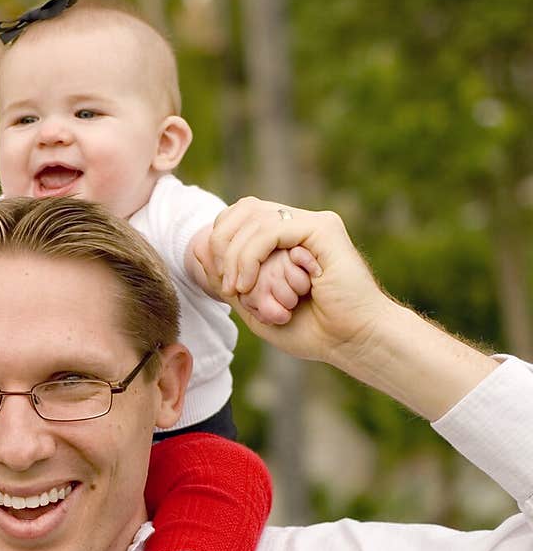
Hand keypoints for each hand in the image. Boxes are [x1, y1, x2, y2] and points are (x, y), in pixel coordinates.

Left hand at [191, 197, 389, 365]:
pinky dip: (251, 256)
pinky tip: (249, 284)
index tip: (221, 282)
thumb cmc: (313, 331)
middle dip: (222, 243)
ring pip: (254, 218)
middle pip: (244, 209)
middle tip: (226, 284)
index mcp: (286, 239)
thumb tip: (196, 251)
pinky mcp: (323, 228)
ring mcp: (312, 224)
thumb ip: (230, 280)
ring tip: (237, 290)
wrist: (353, 342)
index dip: (220, 240)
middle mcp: (300, 225)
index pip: (240, 217)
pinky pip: (272, 229)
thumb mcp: (257, 308)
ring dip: (236, 256)